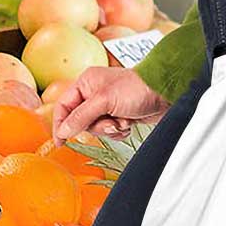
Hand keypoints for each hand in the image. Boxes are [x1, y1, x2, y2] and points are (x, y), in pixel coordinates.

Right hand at [52, 67, 169, 143]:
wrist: (165, 93)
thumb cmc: (136, 88)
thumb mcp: (104, 101)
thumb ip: (81, 116)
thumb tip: (63, 130)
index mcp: (86, 83)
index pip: (63, 106)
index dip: (60, 124)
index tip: (60, 142)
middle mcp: (94, 93)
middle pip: (80, 121)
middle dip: (96, 126)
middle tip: (110, 122)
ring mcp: (107, 105)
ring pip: (96, 128)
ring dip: (109, 129)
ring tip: (123, 121)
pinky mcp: (119, 115)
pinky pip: (109, 131)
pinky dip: (119, 131)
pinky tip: (129, 123)